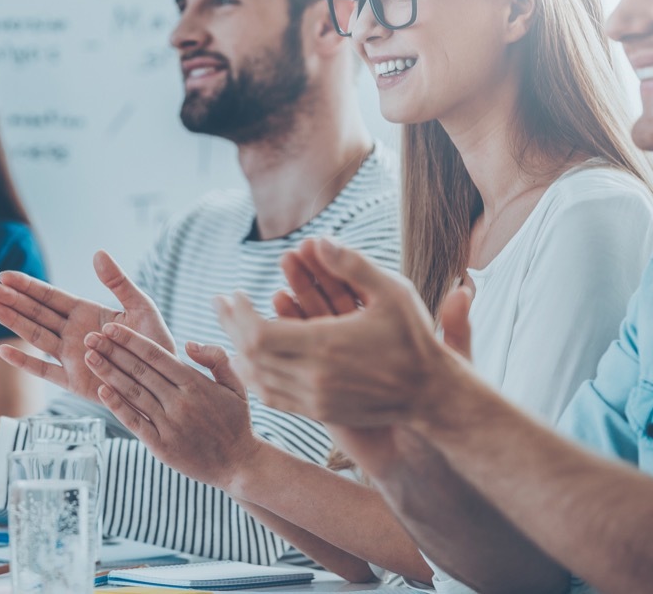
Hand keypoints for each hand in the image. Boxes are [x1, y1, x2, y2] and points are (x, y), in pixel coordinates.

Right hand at [0, 250, 174, 400]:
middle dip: (14, 300)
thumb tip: (98, 253)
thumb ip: (118, 282)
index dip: (28, 286)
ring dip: (14, 322)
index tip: (5, 276)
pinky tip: (3, 351)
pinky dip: (24, 362)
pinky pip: (44, 371)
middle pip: (37, 313)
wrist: (163, 378)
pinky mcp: (74, 381)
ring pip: (36, 336)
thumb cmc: (154, 342)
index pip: (51, 297)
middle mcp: (73, 333)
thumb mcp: (140, 306)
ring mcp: (70, 357)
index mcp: (87, 313)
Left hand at [84, 323, 261, 491]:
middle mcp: (180, 401)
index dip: (132, 340)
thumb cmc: (236, 421)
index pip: (157, 355)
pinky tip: (101, 391)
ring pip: (133, 393)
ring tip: (89, 358)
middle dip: (112, 351)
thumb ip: (216, 358)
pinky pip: (134, 421)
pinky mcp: (161, 445)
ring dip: (108, 374)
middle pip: (139, 371)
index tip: (112, 328)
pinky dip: (116, 406)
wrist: (239, 463)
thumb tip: (188, 343)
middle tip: (90, 337)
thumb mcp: (236, 384)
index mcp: (195, 383)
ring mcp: (169, 424)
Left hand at [217, 238, 474, 427]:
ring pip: (257, 381)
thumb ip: (353, 265)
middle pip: (250, 356)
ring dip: (238, 353)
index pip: (257, 334)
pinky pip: (273, 398)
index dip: (237, 314)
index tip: (233, 294)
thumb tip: (319, 239)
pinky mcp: (320, 413)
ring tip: (232, 328)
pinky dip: (255, 378)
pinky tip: (251, 360)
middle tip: (221, 304)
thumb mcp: (392, 292)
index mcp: (326, 346)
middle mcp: (314, 377)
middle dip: (230, 326)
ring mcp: (315, 400)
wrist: (431, 394)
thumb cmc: (414, 338)